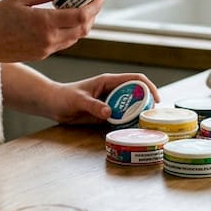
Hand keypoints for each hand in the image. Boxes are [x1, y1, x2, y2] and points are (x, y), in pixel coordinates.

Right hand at [0, 0, 102, 62]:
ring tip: (82, 9)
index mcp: (45, 22)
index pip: (81, 16)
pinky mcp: (42, 55)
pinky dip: (71, 32)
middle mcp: (49, 39)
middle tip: (94, 2)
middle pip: (83, 29)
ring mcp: (46, 49)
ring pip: (75, 38)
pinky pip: (63, 43)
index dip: (94, 6)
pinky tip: (66, 21)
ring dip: (83, 24)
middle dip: (93, 15)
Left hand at [45, 73, 161, 124]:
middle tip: (152, 118)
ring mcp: (110, 102)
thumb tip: (109, 113)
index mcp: (109, 81)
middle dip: (147, 104)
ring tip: (144, 126)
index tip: (156, 100)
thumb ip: (93, 106)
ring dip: (138, 115)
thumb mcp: (79, 101)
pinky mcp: (106, 113)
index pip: (135, 79)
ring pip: (130, 107)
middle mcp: (113, 90)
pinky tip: (130, 131)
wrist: (53, 104)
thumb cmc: (64, 97)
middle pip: (137, 94)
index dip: (149, 87)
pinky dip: (128, 123)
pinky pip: (121, 117)